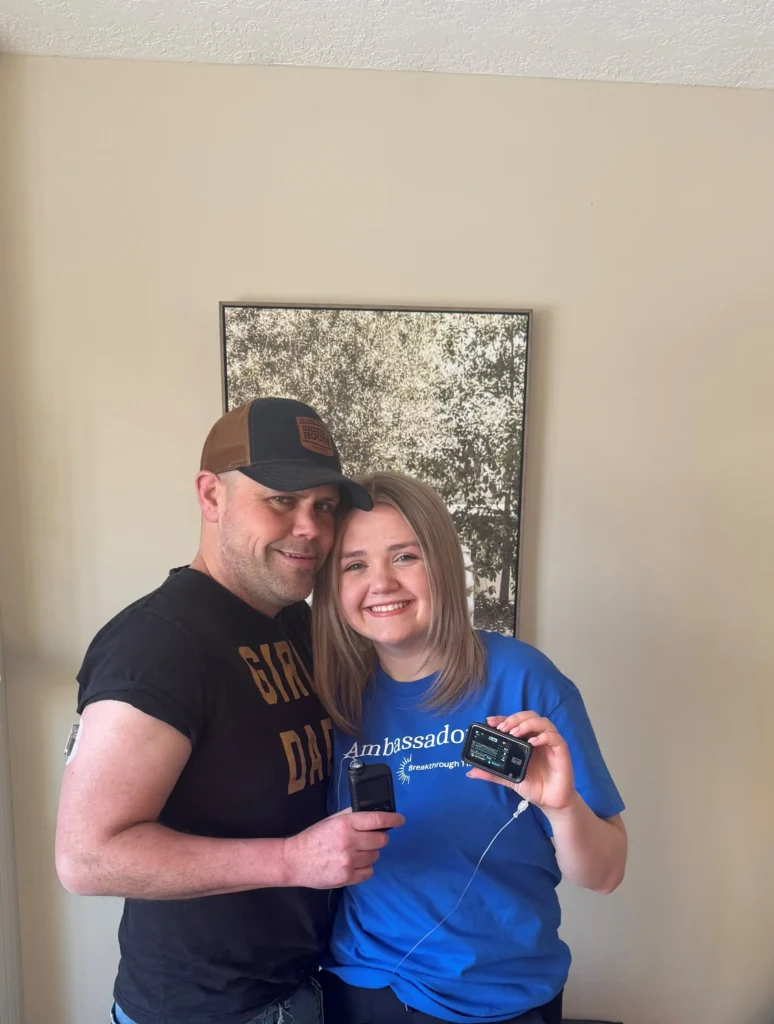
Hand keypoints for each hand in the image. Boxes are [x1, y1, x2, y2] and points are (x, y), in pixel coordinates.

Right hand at [282, 808, 404, 888]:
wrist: (294, 861)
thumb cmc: (314, 838)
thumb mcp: (331, 820)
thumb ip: (351, 815)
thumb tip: (372, 812)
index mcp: (345, 824)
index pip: (377, 819)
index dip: (392, 819)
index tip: (400, 820)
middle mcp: (349, 841)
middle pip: (381, 840)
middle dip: (378, 838)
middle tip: (368, 839)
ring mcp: (349, 861)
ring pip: (376, 856)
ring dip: (370, 853)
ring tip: (355, 852)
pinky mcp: (347, 877)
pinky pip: (369, 872)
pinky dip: (364, 868)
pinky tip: (353, 864)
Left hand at [466, 712, 575, 810]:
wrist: (551, 803)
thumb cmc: (533, 786)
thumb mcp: (509, 778)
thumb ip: (492, 773)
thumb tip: (470, 772)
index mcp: (526, 740)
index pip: (515, 722)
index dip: (503, 718)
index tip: (490, 721)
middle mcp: (538, 738)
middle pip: (529, 716)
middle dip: (514, 718)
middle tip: (503, 728)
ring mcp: (550, 743)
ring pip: (542, 722)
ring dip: (527, 724)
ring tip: (515, 733)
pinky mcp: (561, 750)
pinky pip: (555, 737)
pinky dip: (543, 736)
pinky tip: (533, 742)